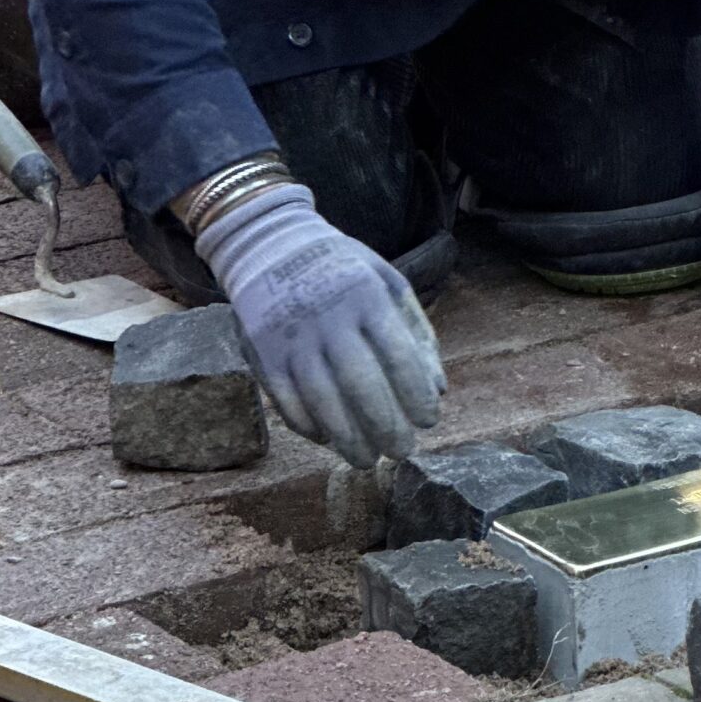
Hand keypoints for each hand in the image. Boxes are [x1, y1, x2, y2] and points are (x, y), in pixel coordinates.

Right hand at [196, 184, 444, 468]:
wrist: (269, 242)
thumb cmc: (342, 269)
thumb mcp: (387, 280)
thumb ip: (416, 331)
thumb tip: (438, 388)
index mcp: (366, 296)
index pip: (399, 356)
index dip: (416, 395)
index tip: (429, 421)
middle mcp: (329, 318)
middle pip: (361, 385)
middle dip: (386, 426)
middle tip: (402, 450)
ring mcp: (292, 337)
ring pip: (323, 401)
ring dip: (348, 438)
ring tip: (367, 459)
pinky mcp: (262, 352)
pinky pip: (286, 400)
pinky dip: (308, 426)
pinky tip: (327, 439)